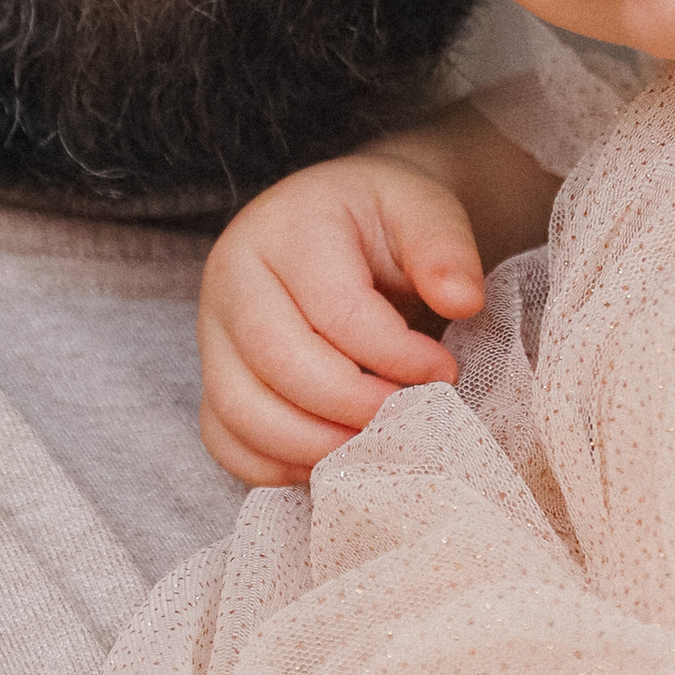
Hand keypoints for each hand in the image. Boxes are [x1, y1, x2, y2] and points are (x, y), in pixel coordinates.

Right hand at [198, 151, 485, 485]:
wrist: (342, 224)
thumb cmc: (383, 222)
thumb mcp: (422, 210)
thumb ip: (443, 247)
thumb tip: (462, 300)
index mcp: (286, 229)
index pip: (334, 310)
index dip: (395, 355)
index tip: (444, 372)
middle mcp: (231, 278)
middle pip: (276, 362)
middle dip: (352, 407)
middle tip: (408, 419)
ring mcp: (211, 333)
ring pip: (239, 410)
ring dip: (314, 445)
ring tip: (375, 443)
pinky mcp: (212, 377)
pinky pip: (223, 439)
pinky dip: (275, 465)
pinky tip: (332, 458)